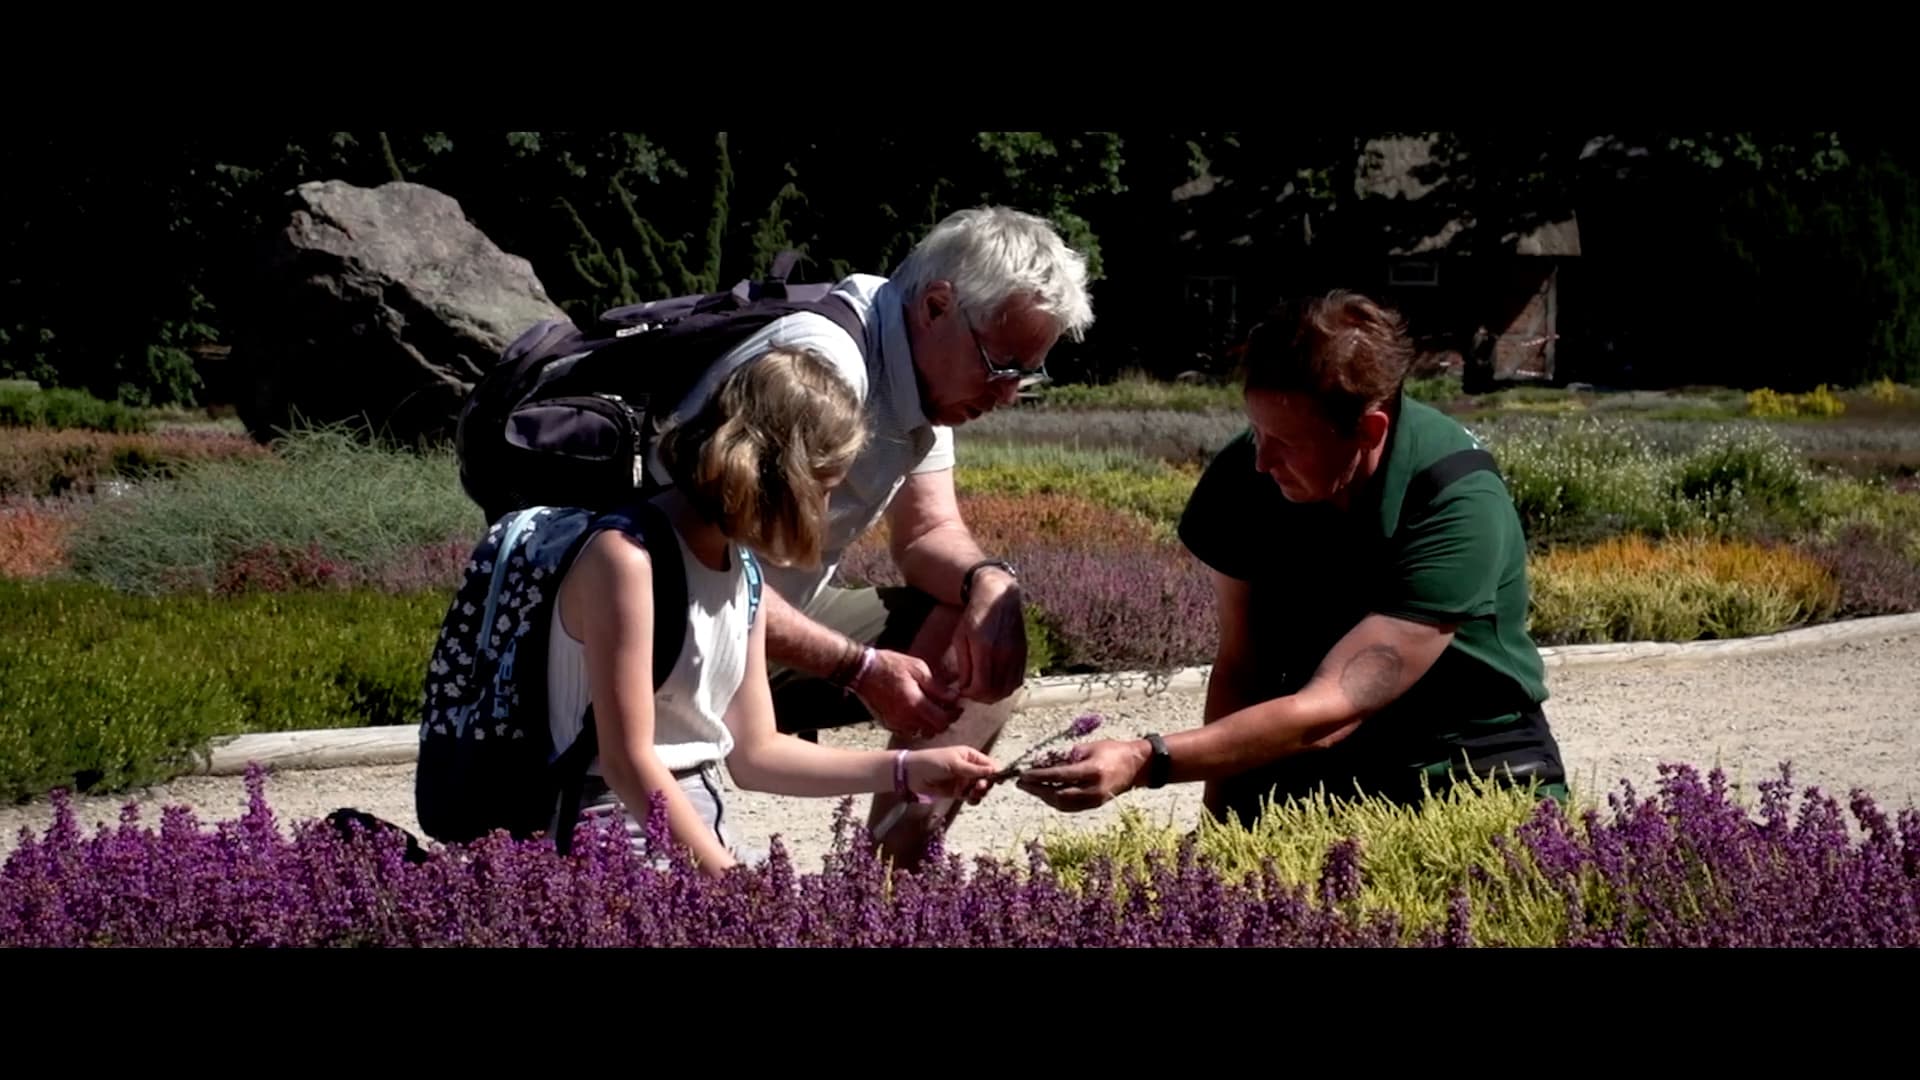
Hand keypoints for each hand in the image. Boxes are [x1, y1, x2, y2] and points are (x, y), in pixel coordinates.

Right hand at [852, 648, 962, 738]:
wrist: (863, 670)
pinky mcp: (887, 724)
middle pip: (934, 730)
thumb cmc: (891, 665)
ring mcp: (895, 723)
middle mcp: (905, 718)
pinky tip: (916, 712)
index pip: (942, 721)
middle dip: (943, 720)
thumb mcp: (918, 668)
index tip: (957, 707)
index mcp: (915, 703)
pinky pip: (908, 731)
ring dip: (930, 724)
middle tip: (946, 707)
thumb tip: (953, 697)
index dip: (953, 715)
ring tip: (931, 709)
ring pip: (921, 732)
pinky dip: (916, 725)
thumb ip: (937, 686)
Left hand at [904, 746, 1000, 800]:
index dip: (995, 772)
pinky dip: (972, 798)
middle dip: (986, 783)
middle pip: (987, 778)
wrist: (912, 774)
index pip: (989, 764)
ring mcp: (964, 780)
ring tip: (972, 793)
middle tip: (979, 786)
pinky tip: (968, 798)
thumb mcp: (955, 763)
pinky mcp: (957, 792)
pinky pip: (970, 796)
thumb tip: (994, 770)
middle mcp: (969, 768)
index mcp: (970, 756)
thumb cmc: (933, 762)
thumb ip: (974, 769)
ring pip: (979, 789)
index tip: (997, 780)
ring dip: (979, 792)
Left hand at [953, 569, 1026, 703]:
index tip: (962, 689)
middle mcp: (1004, 654)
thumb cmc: (974, 616)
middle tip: (971, 691)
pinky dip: (1005, 687)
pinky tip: (995, 681)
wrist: (999, 597)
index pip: (981, 687)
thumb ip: (963, 665)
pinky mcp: (1023, 655)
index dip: (969, 694)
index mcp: (984, 648)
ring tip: (982, 687)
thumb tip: (965, 688)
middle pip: (995, 693)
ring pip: (1007, 690)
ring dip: (993, 695)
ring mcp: (1016, 655)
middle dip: (980, 697)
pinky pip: (1016, 681)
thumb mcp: (960, 637)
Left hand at [1014, 739, 1150, 811]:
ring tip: (1030, 788)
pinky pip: (1070, 807)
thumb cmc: (1112, 751)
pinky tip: (1046, 793)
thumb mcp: (1089, 747)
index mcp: (1092, 771)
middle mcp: (1093, 789)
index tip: (1023, 774)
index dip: (1039, 776)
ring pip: (1063, 804)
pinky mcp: (1095, 805)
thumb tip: (1043, 763)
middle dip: (1037, 790)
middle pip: (1058, 795)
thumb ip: (1067, 756)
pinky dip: (1056, 801)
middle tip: (1021, 784)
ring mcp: (1095, 800)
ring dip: (1044, 797)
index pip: (1059, 776)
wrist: (1136, 766)